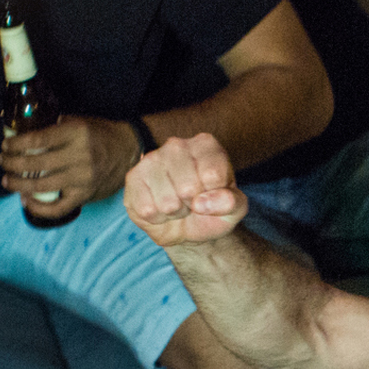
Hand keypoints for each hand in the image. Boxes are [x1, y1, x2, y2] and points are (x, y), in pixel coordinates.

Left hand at [0, 115, 142, 220]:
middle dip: (12, 163)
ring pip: (41, 186)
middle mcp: (80, 156)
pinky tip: (26, 201)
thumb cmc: (102, 134)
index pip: (37, 139)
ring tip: (8, 181)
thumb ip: (56, 126)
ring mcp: (83, 178)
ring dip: (18, 184)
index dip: (16, 144)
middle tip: (4, 162)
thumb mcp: (81, 121)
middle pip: (35, 163)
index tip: (6, 145)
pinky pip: (57, 207)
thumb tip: (27, 131)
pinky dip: (38, 207)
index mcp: (77, 133)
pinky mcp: (85, 195)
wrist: (131, 150)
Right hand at [124, 133, 247, 246]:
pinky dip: (157, 218)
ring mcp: (152, 159)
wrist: (187, 224)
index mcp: (206, 145)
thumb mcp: (236, 208)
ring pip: (167, 202)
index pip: (213, 176)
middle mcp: (177, 145)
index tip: (212, 194)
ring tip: (178, 204)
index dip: (215, 196)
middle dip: (193, 205)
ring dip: (175, 212)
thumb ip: (232, 202)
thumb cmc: (213, 210)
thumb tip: (203, 201)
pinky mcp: (133, 178)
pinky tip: (161, 208)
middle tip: (193, 201)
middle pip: (188, 188)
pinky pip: (147, 210)